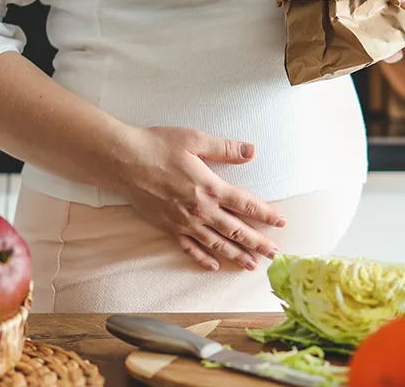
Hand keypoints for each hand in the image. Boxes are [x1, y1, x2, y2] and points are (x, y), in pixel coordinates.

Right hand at [108, 126, 285, 270]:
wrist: (123, 161)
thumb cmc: (157, 146)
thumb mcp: (195, 139)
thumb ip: (225, 148)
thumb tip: (251, 151)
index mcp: (210, 186)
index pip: (246, 204)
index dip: (266, 214)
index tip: (281, 222)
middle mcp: (200, 209)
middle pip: (235, 230)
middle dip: (257, 242)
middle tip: (274, 254)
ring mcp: (183, 222)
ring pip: (216, 243)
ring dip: (235, 255)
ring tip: (251, 265)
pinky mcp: (167, 227)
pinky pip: (189, 248)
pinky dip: (203, 258)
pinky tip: (213, 266)